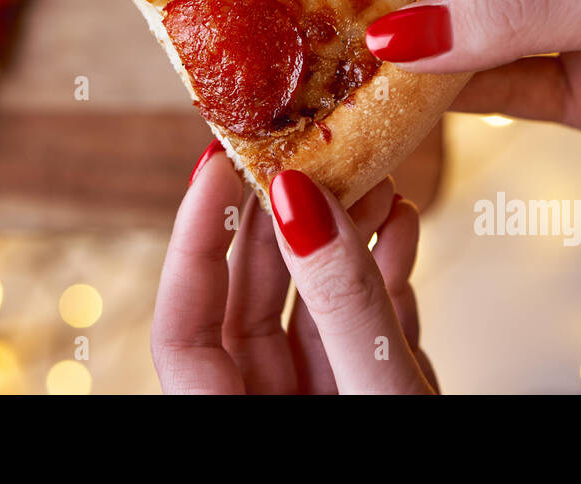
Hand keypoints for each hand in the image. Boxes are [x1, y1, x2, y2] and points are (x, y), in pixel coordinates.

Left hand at [151, 143, 436, 393]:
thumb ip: (342, 306)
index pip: (181, 327)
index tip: (219, 166)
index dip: (194, 240)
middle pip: (249, 302)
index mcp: (234, 425)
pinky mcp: (372, 395)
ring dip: (343, 238)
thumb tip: (300, 199)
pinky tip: (399, 226)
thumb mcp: (379, 395)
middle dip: (285, 222)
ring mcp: (324, 403)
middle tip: (308, 155)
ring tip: (373, 183)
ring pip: (312, 308)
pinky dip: (382, 274)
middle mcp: (271, 412)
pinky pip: (362, 327)